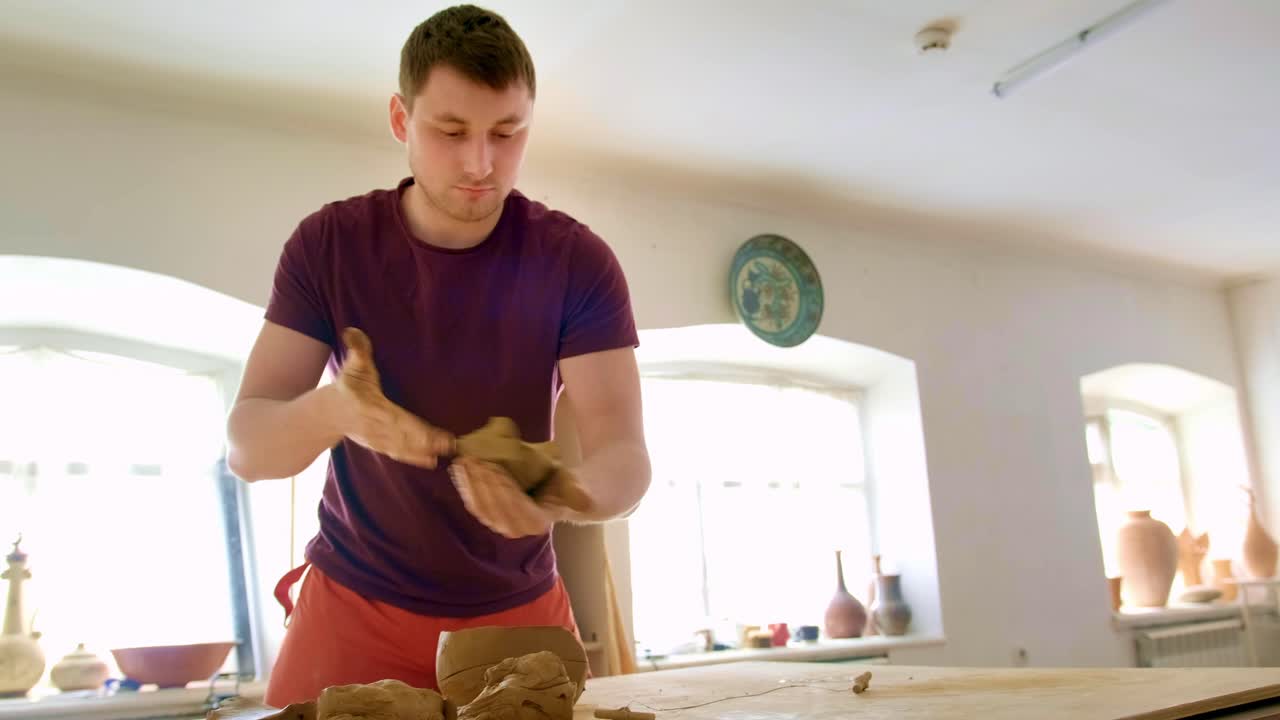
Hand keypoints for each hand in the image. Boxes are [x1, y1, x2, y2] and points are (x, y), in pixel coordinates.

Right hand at [336, 327, 454, 467]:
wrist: (328, 414)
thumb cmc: (346, 386)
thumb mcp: (351, 367)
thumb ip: (356, 351)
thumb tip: (353, 331)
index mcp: (371, 408)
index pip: (396, 420)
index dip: (413, 427)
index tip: (432, 432)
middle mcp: (375, 427)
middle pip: (404, 437)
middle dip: (426, 442)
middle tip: (450, 444)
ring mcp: (378, 439)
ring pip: (403, 448)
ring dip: (425, 451)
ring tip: (448, 451)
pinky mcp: (380, 446)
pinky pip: (399, 454)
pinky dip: (415, 459)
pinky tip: (433, 462)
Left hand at [449, 457, 567, 537]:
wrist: (550, 491)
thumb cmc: (560, 483)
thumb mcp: (570, 484)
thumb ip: (576, 493)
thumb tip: (586, 502)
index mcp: (536, 522)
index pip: (515, 505)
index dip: (502, 488)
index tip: (493, 468)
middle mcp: (516, 529)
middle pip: (495, 506)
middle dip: (482, 483)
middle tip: (474, 461)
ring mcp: (499, 525)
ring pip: (481, 505)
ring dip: (470, 484)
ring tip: (465, 462)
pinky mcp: (487, 517)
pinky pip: (474, 504)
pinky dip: (465, 488)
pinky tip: (460, 471)